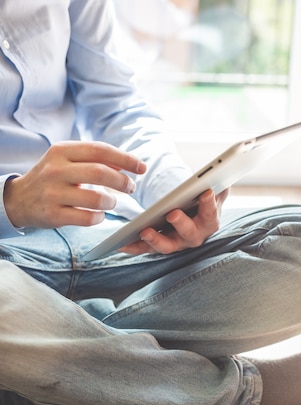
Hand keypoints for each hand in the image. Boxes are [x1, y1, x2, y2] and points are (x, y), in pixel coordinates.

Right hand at [3, 141, 145, 228]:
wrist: (18, 200)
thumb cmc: (51, 178)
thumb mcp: (67, 161)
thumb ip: (94, 160)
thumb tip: (125, 164)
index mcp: (61, 151)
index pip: (100, 150)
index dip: (125, 159)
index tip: (141, 167)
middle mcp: (56, 170)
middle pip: (101, 173)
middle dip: (122, 182)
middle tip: (130, 187)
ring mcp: (53, 193)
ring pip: (96, 199)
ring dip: (111, 202)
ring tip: (111, 202)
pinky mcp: (53, 215)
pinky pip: (88, 218)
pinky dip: (99, 217)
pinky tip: (98, 215)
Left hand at [120, 188, 229, 254]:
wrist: (189, 211)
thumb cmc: (200, 199)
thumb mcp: (210, 190)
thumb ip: (217, 185)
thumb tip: (223, 177)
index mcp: (209, 221)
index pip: (212, 214)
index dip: (210, 205)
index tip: (206, 192)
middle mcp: (194, 235)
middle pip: (190, 234)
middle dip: (181, 224)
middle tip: (172, 213)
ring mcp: (176, 243)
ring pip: (167, 246)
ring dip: (156, 240)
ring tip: (144, 231)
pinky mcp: (158, 245)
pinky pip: (146, 248)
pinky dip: (133, 247)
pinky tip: (120, 243)